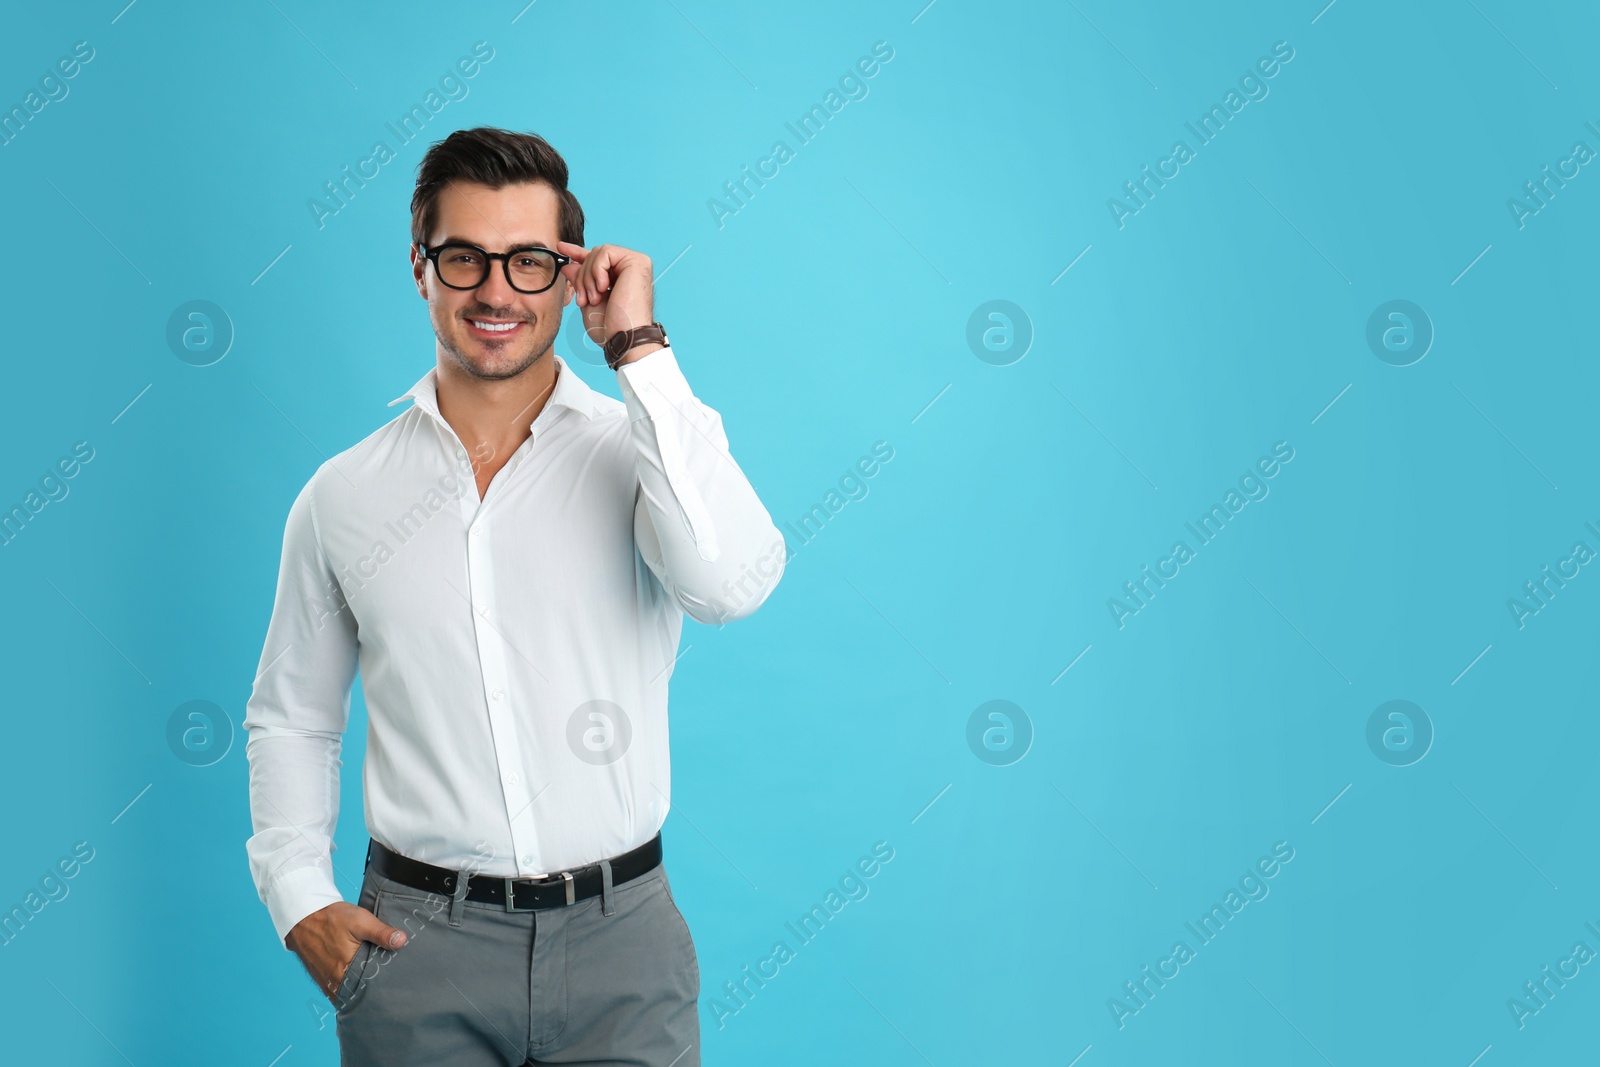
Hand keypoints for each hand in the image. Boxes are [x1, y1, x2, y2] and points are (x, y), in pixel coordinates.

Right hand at [285, 901, 407, 1004]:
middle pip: (359, 994)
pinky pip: (337, 992)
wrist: (302, 917)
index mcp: (345, 971)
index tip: (394, 987)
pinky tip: (358, 983)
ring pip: (347, 994)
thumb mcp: (360, 921)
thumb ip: (381, 933)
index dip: (382, 989)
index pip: (369, 990)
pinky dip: (348, 990)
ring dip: (359, 992)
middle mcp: (334, 982)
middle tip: (389, 988)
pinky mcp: (321, 979)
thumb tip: (402, 941)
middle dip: (372, 993)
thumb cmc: (331, 918)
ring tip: (376, 987)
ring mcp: (326, 983)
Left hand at [555, 241, 661, 365]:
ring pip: (597, 253)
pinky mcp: (637, 262)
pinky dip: (597, 271)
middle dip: (582, 277)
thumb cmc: (610, 327)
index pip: (597, 260)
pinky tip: (603, 288)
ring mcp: (636, 263)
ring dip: (589, 278)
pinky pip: (605, 253)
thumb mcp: (588, 301)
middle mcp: (630, 268)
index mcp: (621, 277)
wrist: (623, 338)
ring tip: (594, 298)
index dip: (577, 253)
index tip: (561, 247)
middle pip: (594, 255)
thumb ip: (581, 281)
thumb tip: (568, 265)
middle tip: (584, 299)